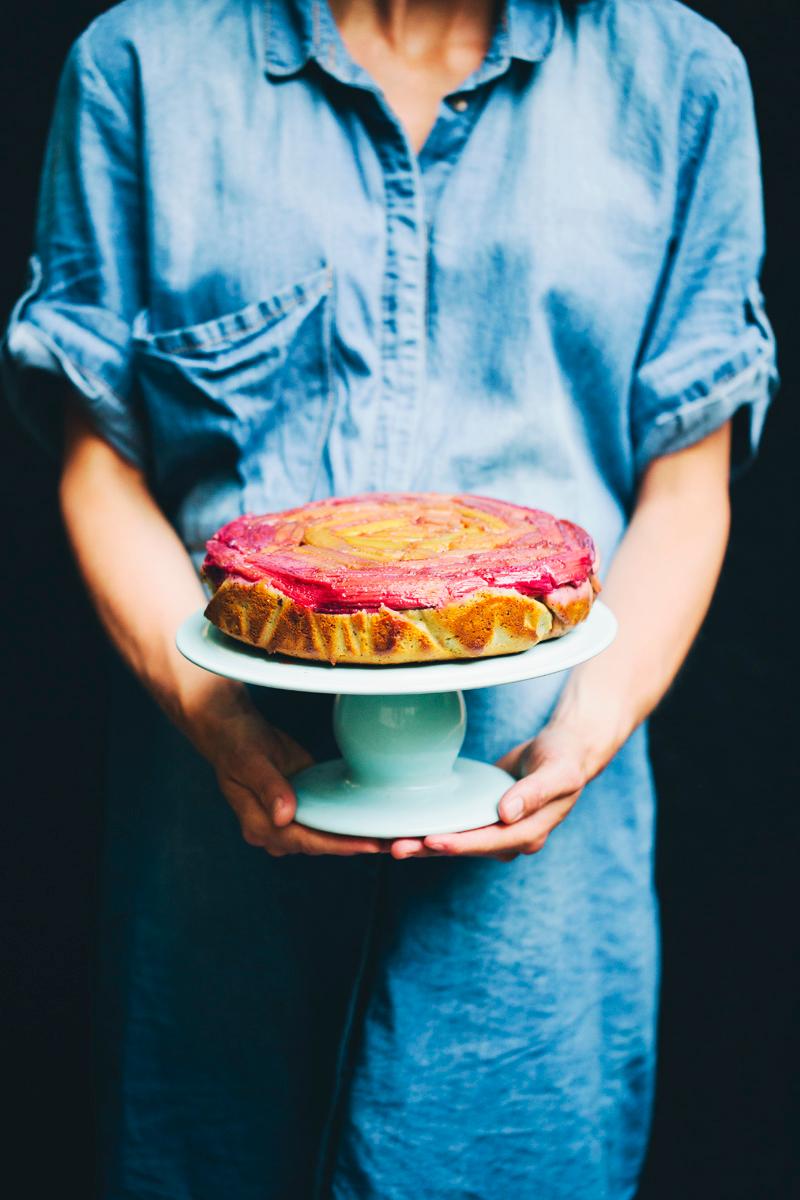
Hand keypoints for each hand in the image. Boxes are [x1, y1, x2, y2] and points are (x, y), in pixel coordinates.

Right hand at [195, 692, 385, 856]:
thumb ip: (268, 787)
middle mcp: (274, 830)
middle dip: (354, 846)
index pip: (303, 841)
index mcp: (258, 825)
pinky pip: (327, 820)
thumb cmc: (237, 743)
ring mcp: (289, 820)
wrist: (233, 728)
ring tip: (392, 837)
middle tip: (394, 844)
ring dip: (355, 837)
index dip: (336, 844)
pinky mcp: (302, 806)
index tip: (366, 845)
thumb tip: (285, 815)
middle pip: (319, 845)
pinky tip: (374, 820)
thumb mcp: (250, 760)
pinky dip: (348, 822)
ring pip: (326, 836)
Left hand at [391, 723, 595, 861]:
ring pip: (456, 842)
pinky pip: (456, 828)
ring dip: (425, 845)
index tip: (432, 841)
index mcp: (531, 833)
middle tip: (397, 848)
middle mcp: (511, 839)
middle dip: (432, 849)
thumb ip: (535, 791)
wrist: (564, 752)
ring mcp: (496, 831)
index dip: (461, 843)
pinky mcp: (483, 819)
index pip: (491, 842)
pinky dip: (431, 829)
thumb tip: (506, 813)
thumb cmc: (563, 759)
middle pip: (467, 848)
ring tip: (391, 844)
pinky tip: (405, 829)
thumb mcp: (557, 772)